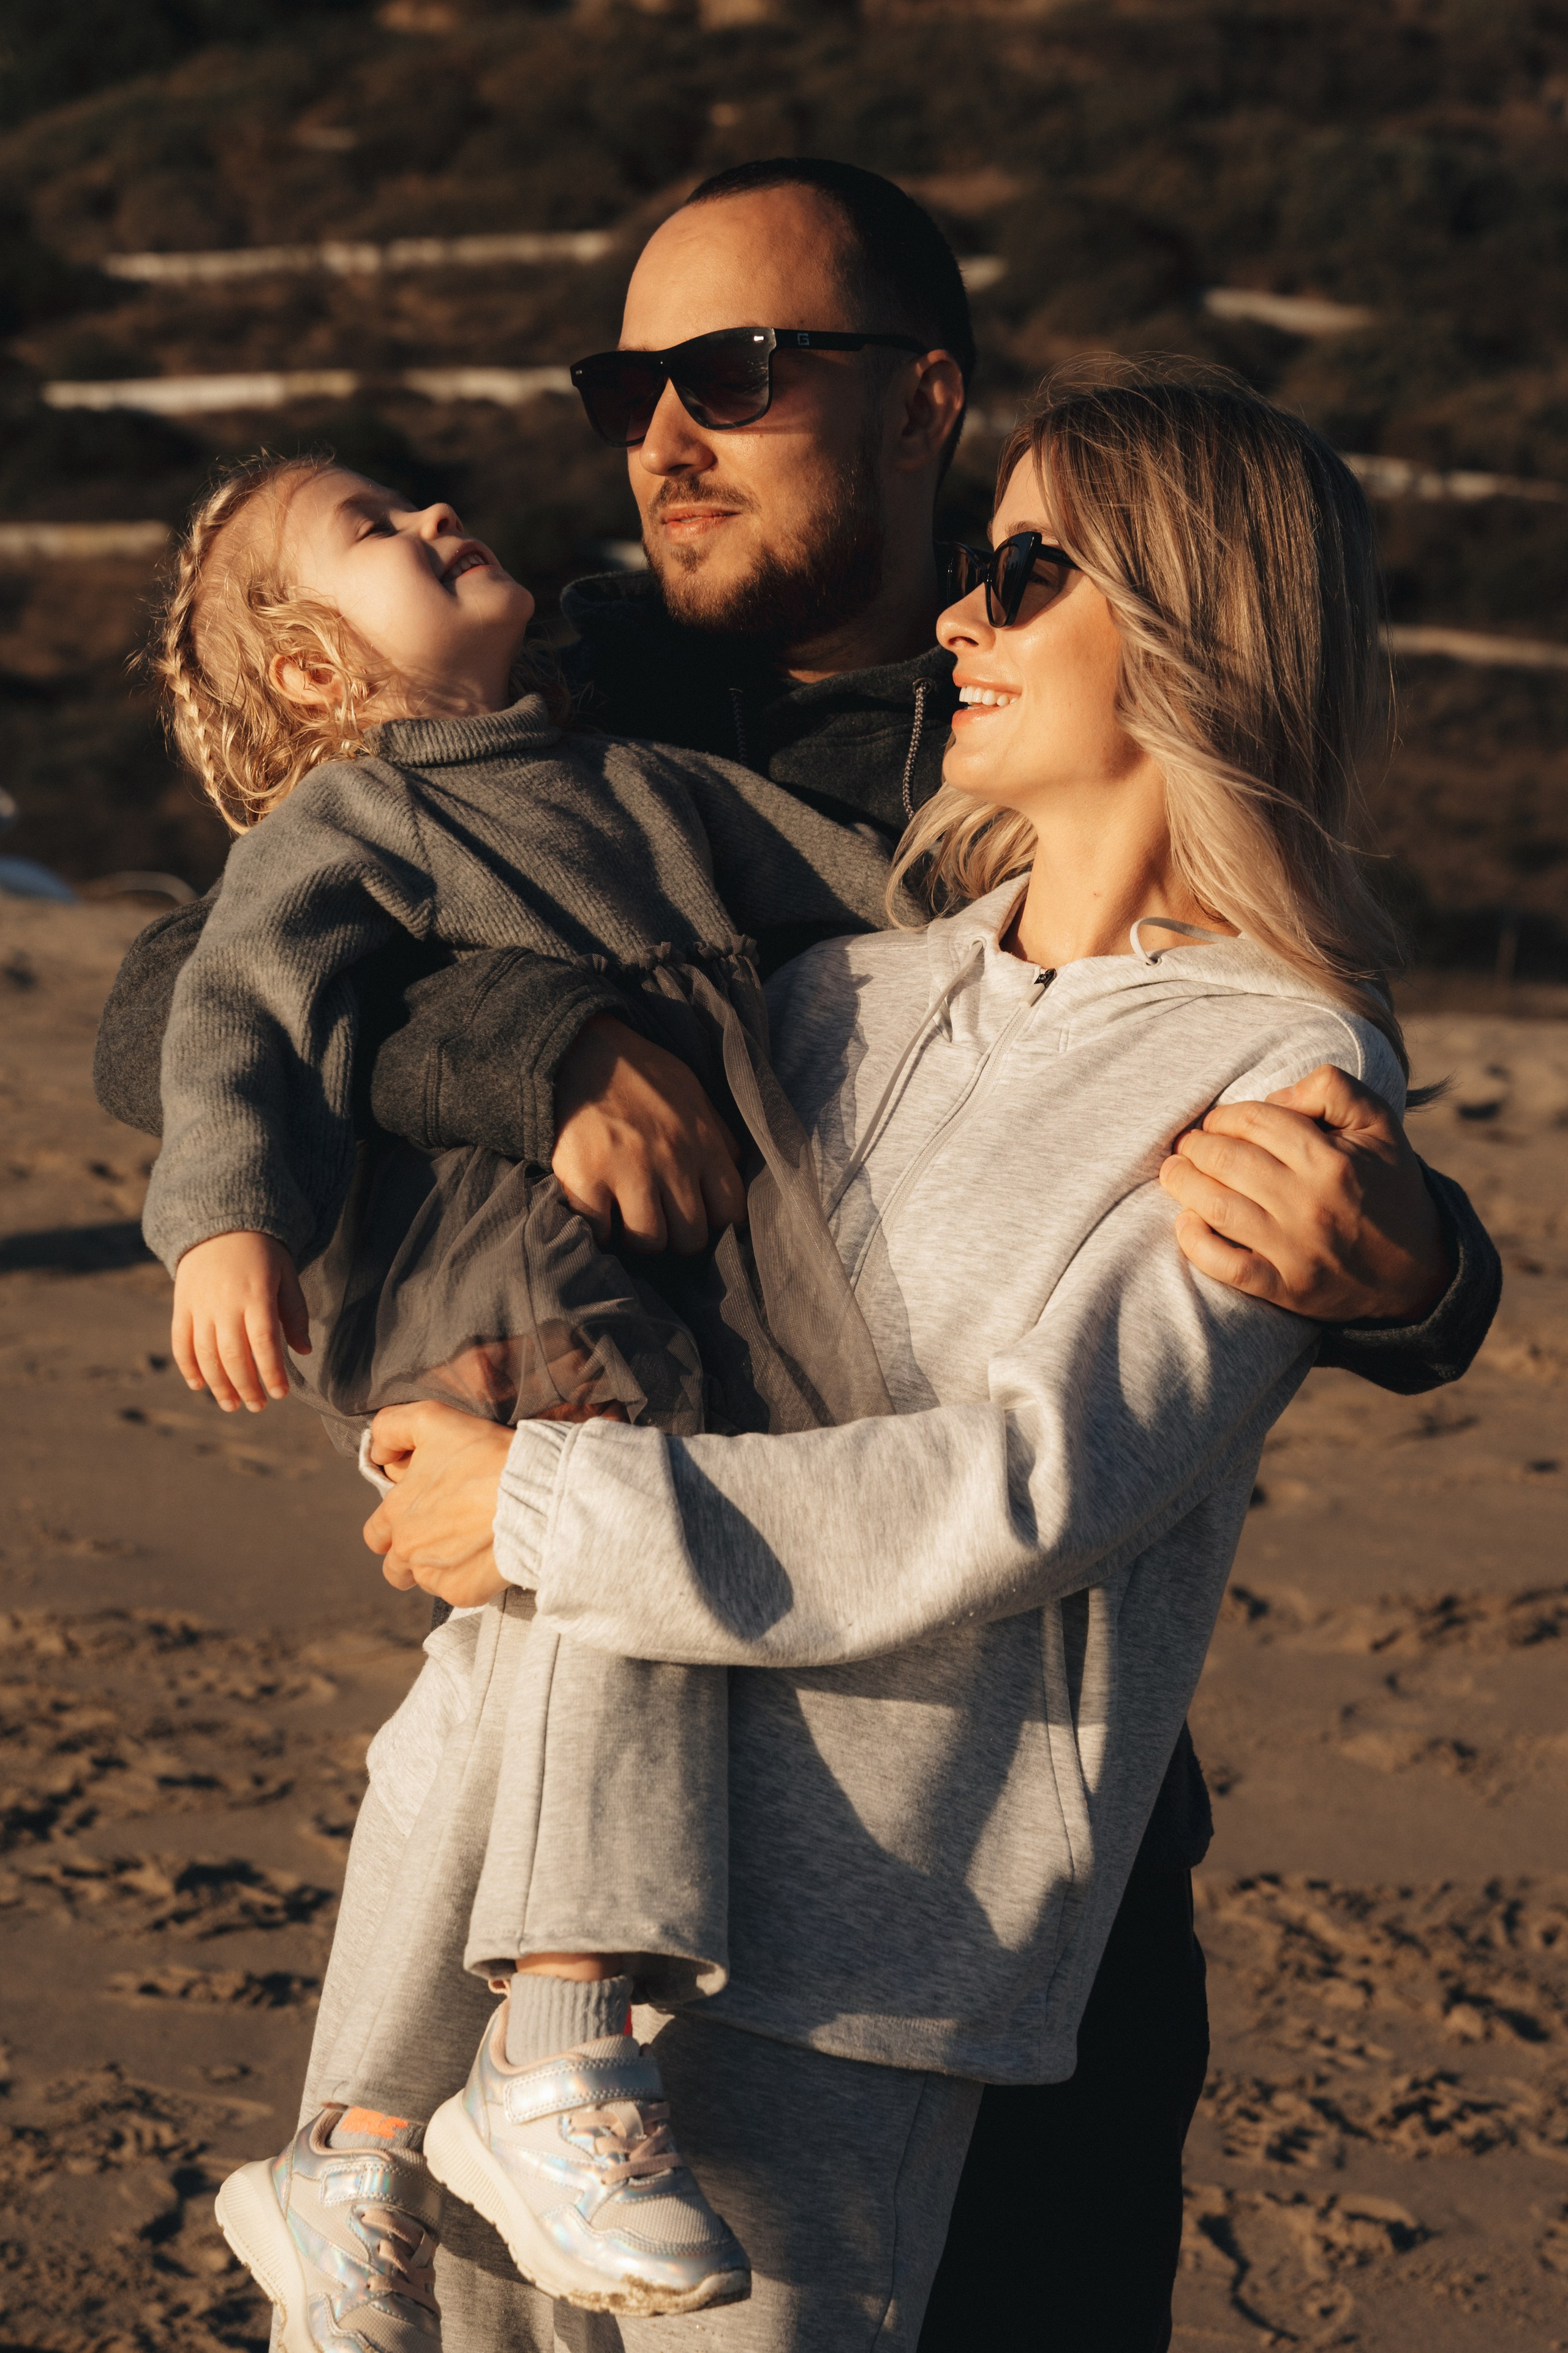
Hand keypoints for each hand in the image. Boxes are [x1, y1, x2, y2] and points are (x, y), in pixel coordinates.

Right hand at [171, 1230, 309, 1411]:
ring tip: (231, 1405)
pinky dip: (187, 1367)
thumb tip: (303, 1351)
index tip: (281, 1394)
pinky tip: (199, 1385)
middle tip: (258, 1407)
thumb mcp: (286, 1275)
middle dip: (246, 1387)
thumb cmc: (262, 1254)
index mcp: (256, 1296)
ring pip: (205, 1355)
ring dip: (218, 1385)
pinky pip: (180, 1342)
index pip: (264, 1344)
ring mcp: (199, 1306)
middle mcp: (224, 1303)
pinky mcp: (180, 1306)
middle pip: (234, 1356)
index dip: (272, 1373)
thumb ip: (295, 1313)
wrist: (219, 1224)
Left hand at [363, 1400, 512, 1606]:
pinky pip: (455, 1592)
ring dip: (438, 1566)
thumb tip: (377, 1454)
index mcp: (395, 1512)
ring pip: (425, 1580)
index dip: (393, 1524)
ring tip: (469, 1543)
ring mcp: (434, 1575)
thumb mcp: (432, 1420)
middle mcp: (407, 1549)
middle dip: (410, 1554)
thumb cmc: (485, 1454)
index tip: (419, 1514)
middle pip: (395, 1566)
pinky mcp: (462, 1592)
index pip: (375, 1533)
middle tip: (443, 1534)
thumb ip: (391, 1428)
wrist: (537, 1494)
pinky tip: (487, 1555)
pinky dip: (467, 1577)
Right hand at [552, 1014, 744, 1253]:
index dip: (715, 1223)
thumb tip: (734, 1174)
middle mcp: (671, 1159)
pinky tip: (597, 1210)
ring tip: (626, 1215)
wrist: (577, 1047)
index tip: (697, 1216)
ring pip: (649, 1243)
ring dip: (637, 1237)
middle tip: (659, 1219)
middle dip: (676, 1237)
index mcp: (702, 1140)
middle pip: (691, 1239)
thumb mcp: (692, 1095)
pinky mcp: (584, 1178)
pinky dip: (599, 1230)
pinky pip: (601, 1234)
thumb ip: (716, 1136)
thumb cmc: (639, 1075)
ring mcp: (627, 1171)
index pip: (730, 1212)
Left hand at [1157, 1064, 1450, 1324]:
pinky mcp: (1285, 1288)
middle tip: (1188, 1145)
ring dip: (1182, 1183)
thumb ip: (1333, 1089)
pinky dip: (1195, 1241)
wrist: (1418, 1271)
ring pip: (1214, 1206)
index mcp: (1331, 1159)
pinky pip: (1224, 1265)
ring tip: (1175, 1173)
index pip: (1254, 1120)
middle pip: (1224, 1159)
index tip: (1216, 1122)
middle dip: (1195, 1145)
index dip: (1224, 1116)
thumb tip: (1274, 1096)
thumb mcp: (1380, 1124)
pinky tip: (1187, 1222)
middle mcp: (1310, 1203)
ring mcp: (1295, 1249)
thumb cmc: (1389, 1187)